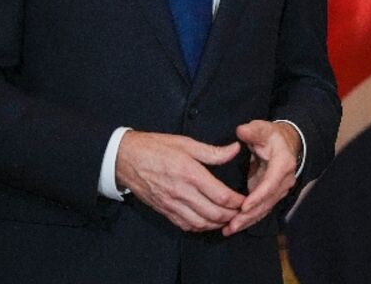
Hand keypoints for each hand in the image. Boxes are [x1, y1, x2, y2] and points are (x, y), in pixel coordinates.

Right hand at [115, 131, 244, 231]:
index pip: (221, 195)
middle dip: (232, 215)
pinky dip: (201, 227)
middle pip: (214, 214)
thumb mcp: (185, 143)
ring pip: (201, 223)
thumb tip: (235, 150)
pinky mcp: (164, 210)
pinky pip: (186, 225)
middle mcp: (182, 192)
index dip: (237, 201)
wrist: (124, 159)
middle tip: (241, 211)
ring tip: (229, 217)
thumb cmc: (155, 147)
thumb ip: (213, 151)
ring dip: (218, 224)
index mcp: (190, 173)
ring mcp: (172, 204)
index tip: (245, 199)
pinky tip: (208, 221)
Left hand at [220, 120, 300, 235]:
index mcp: (283, 164)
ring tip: (228, 230)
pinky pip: (261, 210)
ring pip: (264, 210)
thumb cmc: (271, 136)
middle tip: (231, 225)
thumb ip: (252, 131)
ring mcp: (279, 191)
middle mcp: (284, 181)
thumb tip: (241, 131)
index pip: (271, 183)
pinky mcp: (272, 196)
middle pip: (267, 202)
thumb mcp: (263, 129)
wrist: (286, 144)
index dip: (258, 196)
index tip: (243, 206)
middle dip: (249, 215)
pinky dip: (248, 220)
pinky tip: (234, 227)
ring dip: (247, 221)